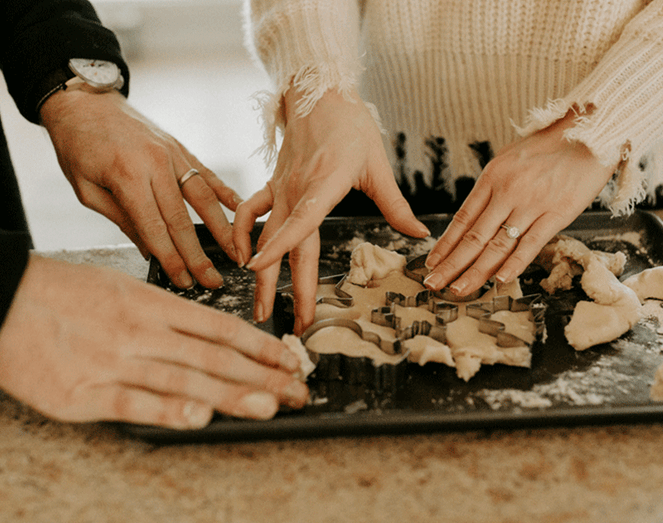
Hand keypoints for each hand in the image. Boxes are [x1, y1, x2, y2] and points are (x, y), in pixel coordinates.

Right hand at [0, 255, 309, 429]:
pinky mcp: (83, 391)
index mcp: (150, 303)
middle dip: (261, 375)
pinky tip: (198, 416)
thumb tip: (203, 340)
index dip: (259, 346)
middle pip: (213, 356)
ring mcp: (114, 360)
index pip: (218, 328)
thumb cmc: (58, 293)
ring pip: (183, 377)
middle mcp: (141, 331)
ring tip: (270, 404)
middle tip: (299, 389)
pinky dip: (167, 408)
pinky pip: (132, 401)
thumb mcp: (117, 288)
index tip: (290, 360)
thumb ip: (160, 314)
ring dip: (230, 393)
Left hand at [40, 89, 240, 289]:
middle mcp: (155, 164)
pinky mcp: (179, 147)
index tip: (184, 281)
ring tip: (236, 253)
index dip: (172, 258)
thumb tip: (149, 250)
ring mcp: (172, 153)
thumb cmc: (77, 146)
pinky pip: (207, 173)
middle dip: (199, 254)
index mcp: (127, 176)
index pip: (155, 228)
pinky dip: (225, 193)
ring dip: (222, 229)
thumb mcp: (87, 190)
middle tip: (214, 281)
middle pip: (183, 218)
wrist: (84, 101)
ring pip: (203, 197)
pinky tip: (239, 210)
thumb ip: (121, 219)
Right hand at [233, 87, 428, 333]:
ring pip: (263, 236)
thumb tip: (420, 235)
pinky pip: (250, 213)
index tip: (259, 269)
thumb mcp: (378, 164)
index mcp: (323, 184)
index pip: (299, 222)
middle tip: (282, 322)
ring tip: (260, 305)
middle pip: (283, 244)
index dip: (279, 247)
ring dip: (260, 273)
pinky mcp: (274, 185)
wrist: (318, 91)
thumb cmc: (350, 125)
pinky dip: (242, 235)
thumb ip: (395, 205)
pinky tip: (241, 258)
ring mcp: (281, 189)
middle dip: (281, 286)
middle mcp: (295, 190)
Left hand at [423, 109, 615, 295]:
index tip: (431, 264)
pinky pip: (531, 244)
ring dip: (476, 272)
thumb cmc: (550, 145)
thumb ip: (493, 186)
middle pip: (473, 237)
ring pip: (498, 246)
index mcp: (492, 177)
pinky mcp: (557, 213)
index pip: (462, 219)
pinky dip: (515, 264)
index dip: (445, 245)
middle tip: (434, 285)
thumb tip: (477, 213)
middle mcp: (507, 192)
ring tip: (459, 290)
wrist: (590, 132)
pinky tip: (499, 280)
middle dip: (451, 265)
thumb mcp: (510, 158)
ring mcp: (532, 204)